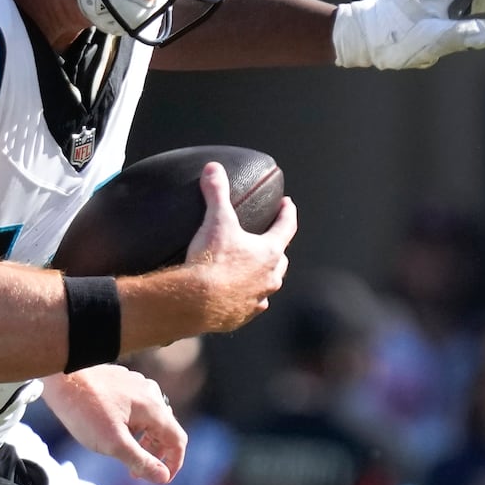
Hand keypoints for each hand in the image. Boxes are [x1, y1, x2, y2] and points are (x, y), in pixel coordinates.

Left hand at [41, 364, 185, 483]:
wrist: (58, 377)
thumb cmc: (84, 410)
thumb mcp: (113, 443)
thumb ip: (140, 461)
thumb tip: (163, 477)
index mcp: (153, 408)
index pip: (178, 440)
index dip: (174, 463)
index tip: (161, 479)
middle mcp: (149, 392)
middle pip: (165, 429)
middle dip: (154, 453)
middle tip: (136, 471)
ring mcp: (135, 384)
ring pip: (149, 417)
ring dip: (142, 439)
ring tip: (124, 452)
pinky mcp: (121, 381)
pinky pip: (135, 407)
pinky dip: (132, 424)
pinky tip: (112, 430)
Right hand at [182, 162, 295, 333]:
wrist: (196, 301)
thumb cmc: (211, 260)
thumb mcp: (215, 220)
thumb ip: (216, 193)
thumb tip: (213, 168)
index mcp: (269, 251)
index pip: (286, 227)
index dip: (287, 213)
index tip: (288, 204)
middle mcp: (270, 276)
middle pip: (280, 259)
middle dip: (276, 248)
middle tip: (268, 239)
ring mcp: (258, 298)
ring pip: (268, 285)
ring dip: (263, 277)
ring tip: (252, 271)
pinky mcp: (242, 315)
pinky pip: (250, 306)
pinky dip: (246, 299)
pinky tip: (237, 297)